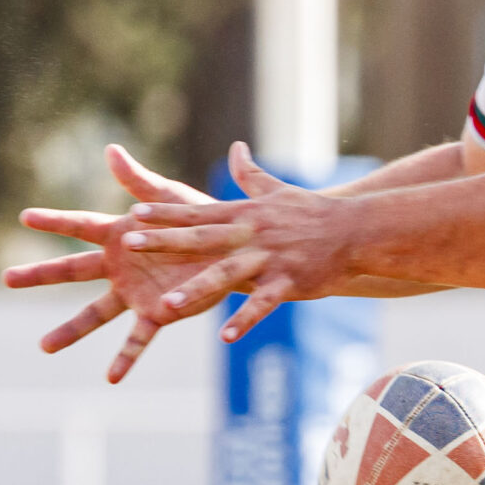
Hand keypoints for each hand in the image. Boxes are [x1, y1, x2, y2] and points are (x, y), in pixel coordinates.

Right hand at [0, 145, 223, 381]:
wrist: (234, 251)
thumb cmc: (201, 220)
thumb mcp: (171, 198)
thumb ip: (140, 181)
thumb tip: (112, 150)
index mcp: (120, 236)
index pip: (80, 226)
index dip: (54, 221)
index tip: (25, 216)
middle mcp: (120, 267)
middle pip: (73, 271)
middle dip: (41, 274)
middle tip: (7, 279)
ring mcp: (134, 292)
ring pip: (95, 314)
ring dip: (70, 330)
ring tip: (44, 347)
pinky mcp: (157, 312)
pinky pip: (138, 338)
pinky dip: (125, 358)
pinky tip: (111, 377)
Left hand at [118, 141, 358, 341]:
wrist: (356, 230)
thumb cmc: (314, 212)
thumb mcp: (278, 190)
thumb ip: (250, 174)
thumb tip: (235, 148)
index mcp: (246, 213)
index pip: (197, 211)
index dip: (165, 213)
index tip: (134, 213)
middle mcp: (252, 234)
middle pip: (201, 238)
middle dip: (164, 241)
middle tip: (128, 244)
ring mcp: (269, 259)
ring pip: (226, 275)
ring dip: (195, 290)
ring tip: (165, 306)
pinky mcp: (289, 282)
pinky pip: (262, 304)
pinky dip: (244, 320)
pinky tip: (225, 336)